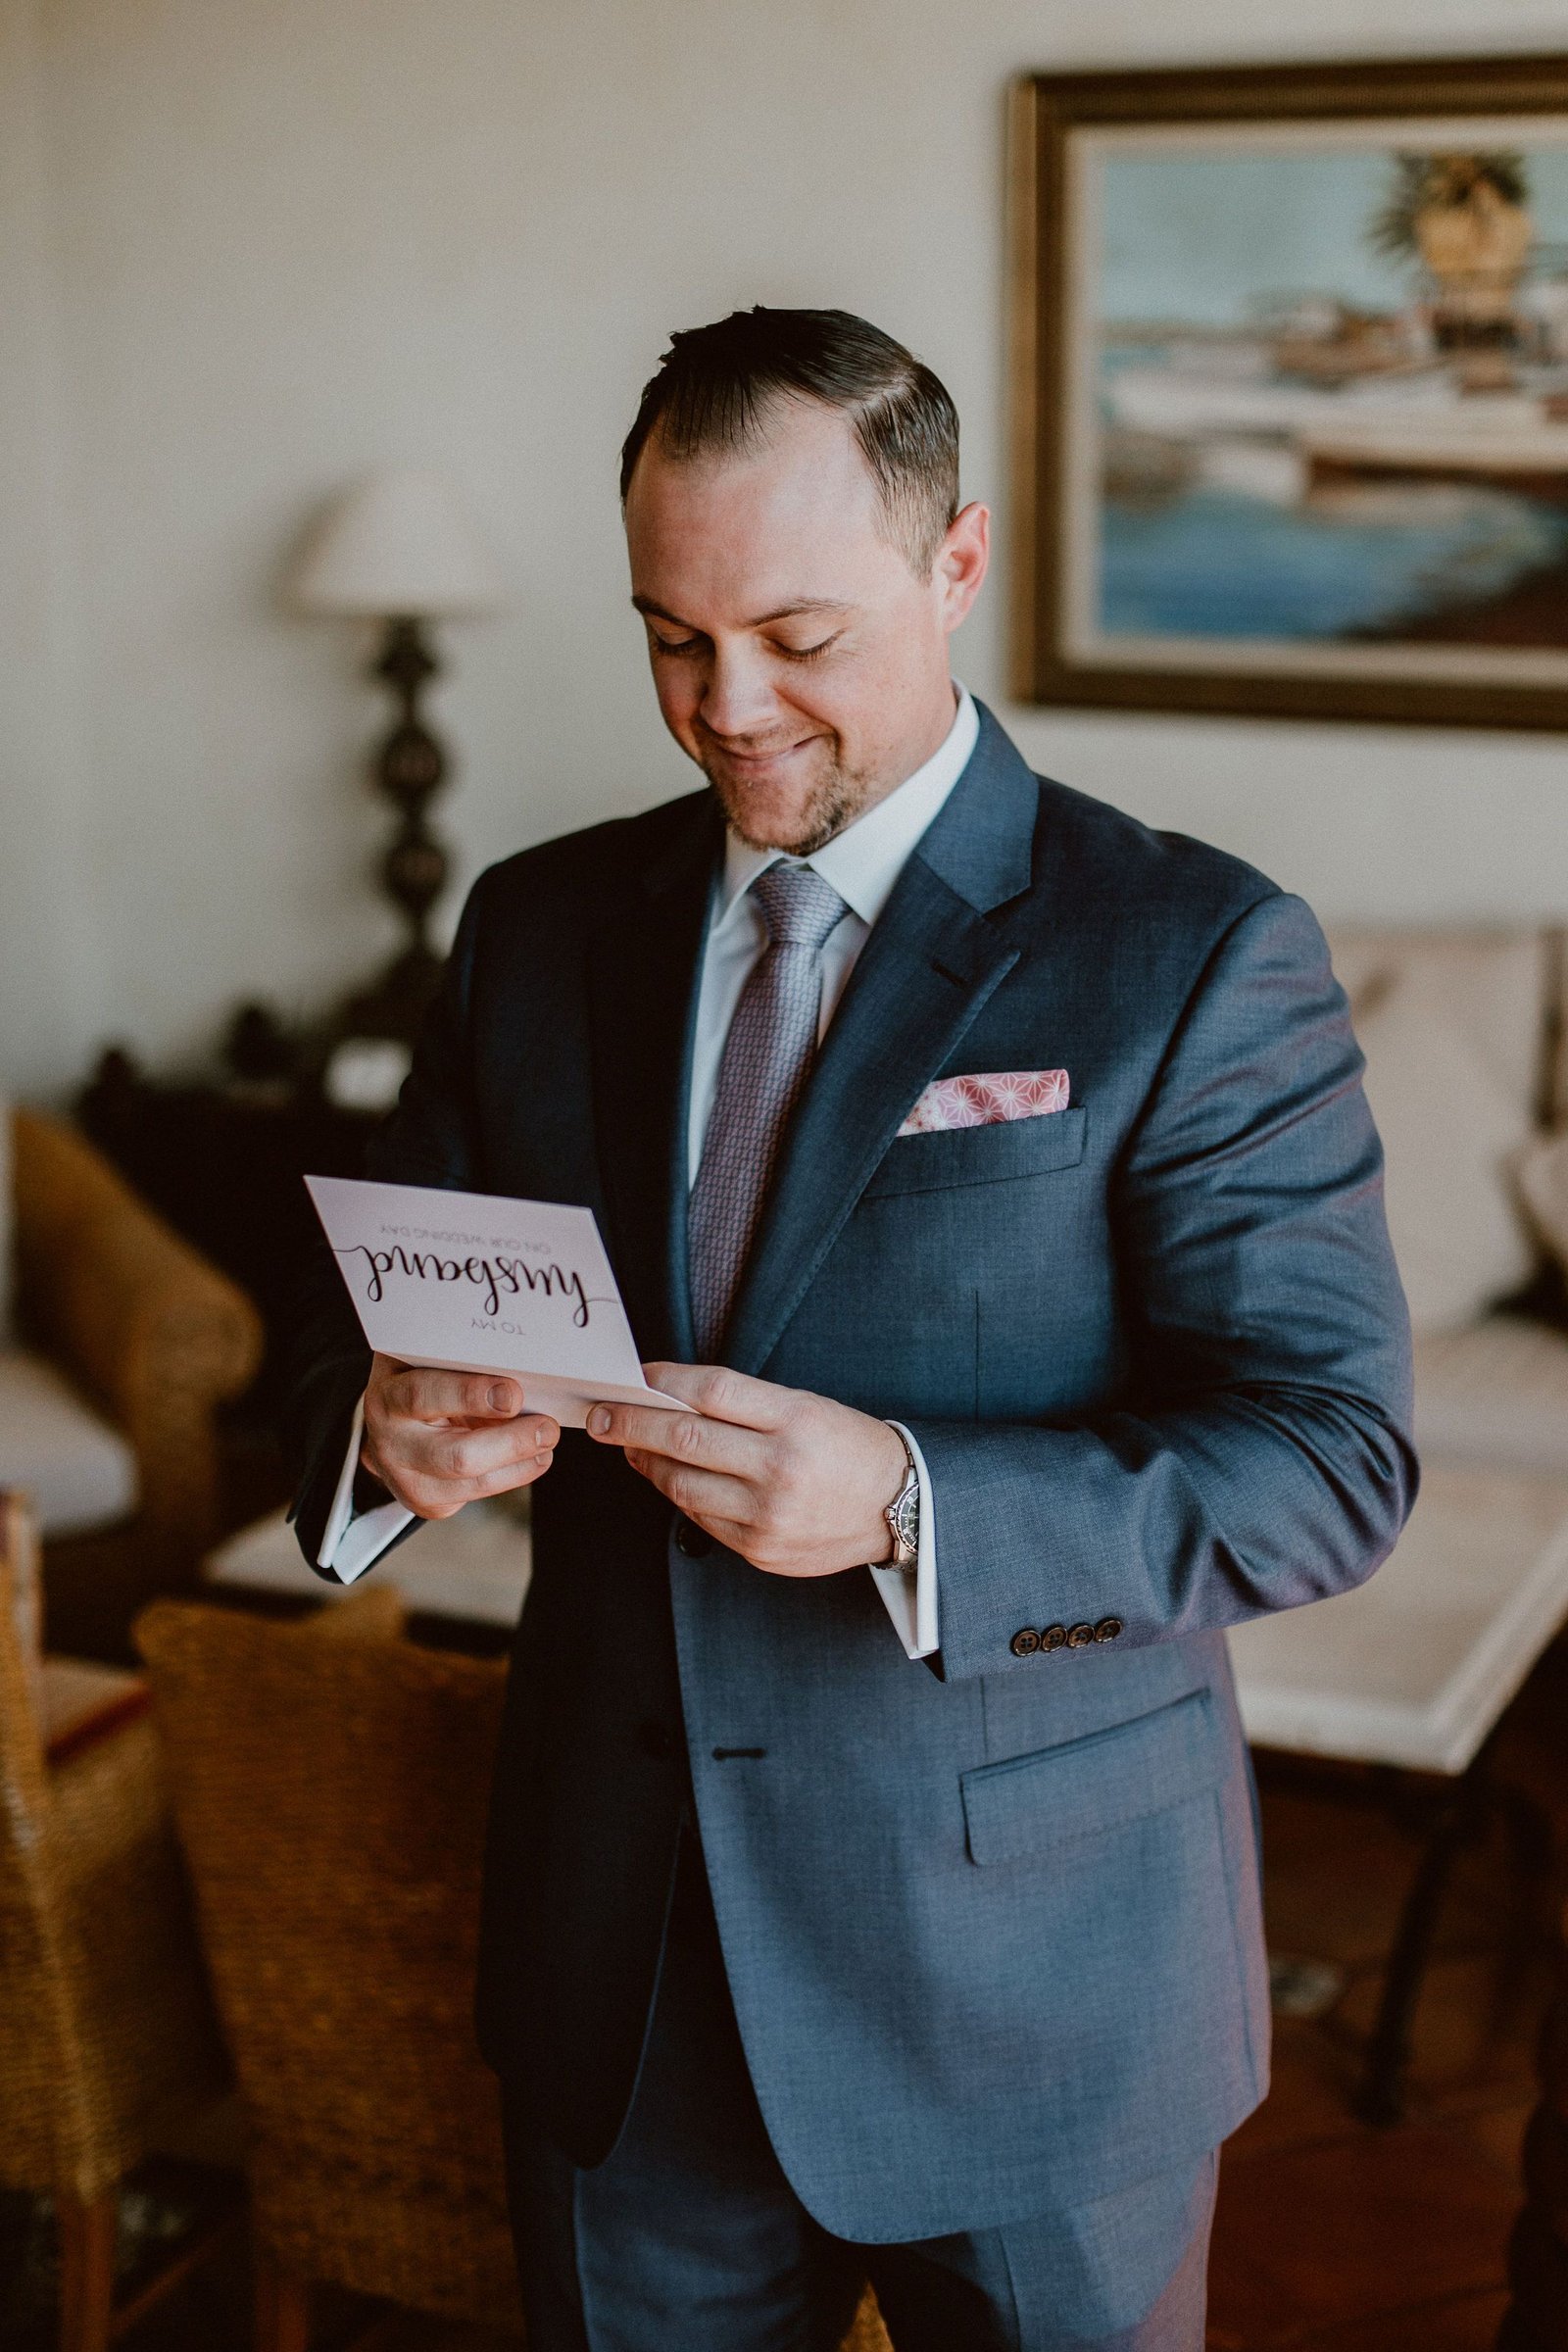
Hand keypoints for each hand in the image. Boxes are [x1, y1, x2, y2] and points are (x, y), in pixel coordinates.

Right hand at [360, 1352, 559, 1520]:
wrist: (392, 1426)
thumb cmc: (420, 1382)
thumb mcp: (430, 1362)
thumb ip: (465, 1364)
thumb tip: (524, 1371)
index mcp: (388, 1396)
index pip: (424, 1396)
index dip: (470, 1395)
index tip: (513, 1393)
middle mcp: (390, 1441)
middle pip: (455, 1456)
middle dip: (510, 1443)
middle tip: (547, 1428)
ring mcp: (404, 1479)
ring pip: (472, 1481)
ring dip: (520, 1461)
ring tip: (546, 1440)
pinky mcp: (424, 1502)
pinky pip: (477, 1492)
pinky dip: (512, 1473)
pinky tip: (533, 1457)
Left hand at [586, 1362, 906, 1577]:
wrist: (899, 1506)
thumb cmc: (846, 1446)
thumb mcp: (807, 1407)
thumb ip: (743, 1404)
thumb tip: (668, 1396)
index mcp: (797, 1419)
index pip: (712, 1391)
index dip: (663, 1380)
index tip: (633, 1375)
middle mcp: (781, 1467)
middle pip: (684, 1439)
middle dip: (630, 1424)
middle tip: (600, 1415)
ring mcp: (769, 1515)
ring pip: (681, 1484)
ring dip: (645, 1462)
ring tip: (629, 1446)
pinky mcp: (760, 1549)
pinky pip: (700, 1519)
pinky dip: (677, 1494)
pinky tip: (667, 1478)